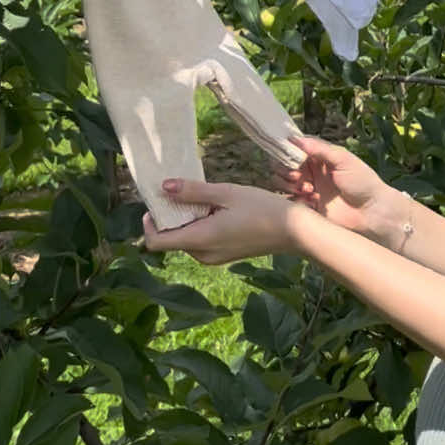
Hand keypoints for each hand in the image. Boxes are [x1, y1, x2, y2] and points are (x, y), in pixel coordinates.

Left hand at [142, 179, 301, 264]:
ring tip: (209, 199)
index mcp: (200, 240)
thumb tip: (163, 186)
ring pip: (187, 239)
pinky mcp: (225, 256)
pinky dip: (202, 226)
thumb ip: (193, 191)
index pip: (155, 242)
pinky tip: (220, 210)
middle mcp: (203, 255)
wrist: (295, 232)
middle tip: (187, 192)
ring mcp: (214, 258)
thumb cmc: (263, 209)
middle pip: (172, 239)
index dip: (149, 223)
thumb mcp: (227, 193)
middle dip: (172, 216)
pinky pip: (202, 242)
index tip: (157, 202)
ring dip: (189, 220)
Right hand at [273, 137, 392, 239]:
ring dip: (290, 186)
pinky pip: (290, 202)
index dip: (287, 151)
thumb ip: (320, 149)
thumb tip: (296, 138)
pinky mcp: (309, 208)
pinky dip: (295, 201)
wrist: (372, 212)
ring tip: (309, 191)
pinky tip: (311, 202)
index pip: (296, 149)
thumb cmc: (362, 181)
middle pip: (285, 166)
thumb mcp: (343, 160)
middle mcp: (312, 172)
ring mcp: (309, 190)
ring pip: (284, 184)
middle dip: (286, 170)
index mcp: (320, 158)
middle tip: (297, 177)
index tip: (285, 155)